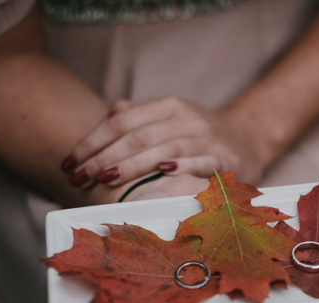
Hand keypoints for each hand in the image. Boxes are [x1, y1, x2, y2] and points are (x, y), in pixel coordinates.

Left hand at [61, 97, 268, 187]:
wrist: (249, 141)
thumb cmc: (199, 134)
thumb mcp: (169, 119)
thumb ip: (139, 117)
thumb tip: (109, 113)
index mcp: (167, 107)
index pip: (121, 120)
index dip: (92, 141)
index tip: (69, 162)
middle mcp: (185, 118)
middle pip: (138, 136)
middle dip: (105, 157)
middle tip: (80, 177)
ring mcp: (206, 138)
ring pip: (164, 149)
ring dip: (133, 165)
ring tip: (106, 178)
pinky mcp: (224, 159)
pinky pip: (200, 161)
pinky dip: (182, 166)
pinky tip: (162, 173)